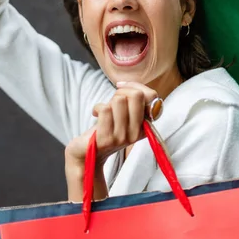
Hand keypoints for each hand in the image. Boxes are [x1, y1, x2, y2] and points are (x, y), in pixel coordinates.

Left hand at [65, 82, 157, 200]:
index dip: (135, 86)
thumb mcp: (123, 113)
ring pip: (119, 101)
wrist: (86, 153)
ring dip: (108, 102)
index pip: (152, 96)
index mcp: (145, 125)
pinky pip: (105, 110)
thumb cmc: (105, 128)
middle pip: (137, 95)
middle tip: (112, 101)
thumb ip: (132, 100)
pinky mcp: (107, 139)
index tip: (121, 88)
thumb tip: (130, 85)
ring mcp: (122, 137)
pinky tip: (95, 114)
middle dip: (121, 91)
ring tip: (104, 111)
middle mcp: (136, 133)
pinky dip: (97, 107)